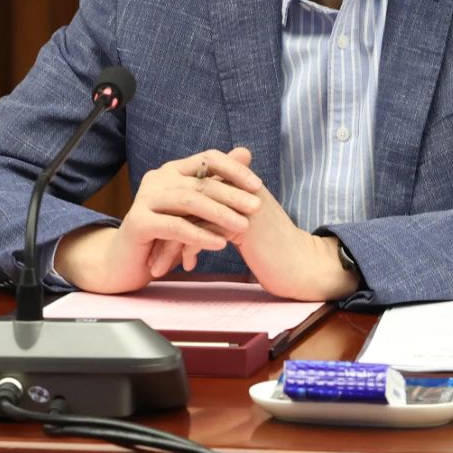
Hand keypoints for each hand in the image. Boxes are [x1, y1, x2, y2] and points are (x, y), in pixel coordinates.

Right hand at [53, 148, 261, 293]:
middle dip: (232, 194)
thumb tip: (246, 151)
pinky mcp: (138, 222)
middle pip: (200, 181)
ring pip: (188, 201)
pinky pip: (174, 226)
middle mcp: (158, 179)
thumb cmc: (166, 234)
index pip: (208, 158)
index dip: (234, 169)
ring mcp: (145, 199)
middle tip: (257, 207)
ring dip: (219, 213)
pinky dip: (199, 235)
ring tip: (243, 226)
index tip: (258, 185)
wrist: (126, 262)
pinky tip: (220, 244)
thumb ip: (217, 182)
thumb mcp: (195, 209)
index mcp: (173, 170)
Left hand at [145, 152, 361, 301]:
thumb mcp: (244, 226)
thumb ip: (222, 214)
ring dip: (171, 243)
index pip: (193, 190)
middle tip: (150, 251)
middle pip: (188, 201)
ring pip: (192, 216)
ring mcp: (242, 205)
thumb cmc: (273, 250)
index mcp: (240, 185)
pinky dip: (190, 250)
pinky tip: (186, 266)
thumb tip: (193, 218)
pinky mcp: (245, 225)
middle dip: (164, 228)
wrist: (301, 267)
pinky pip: (204, 232)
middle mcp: (240, 189)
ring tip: (159, 266)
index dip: (172, 214)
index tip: (157, 235)